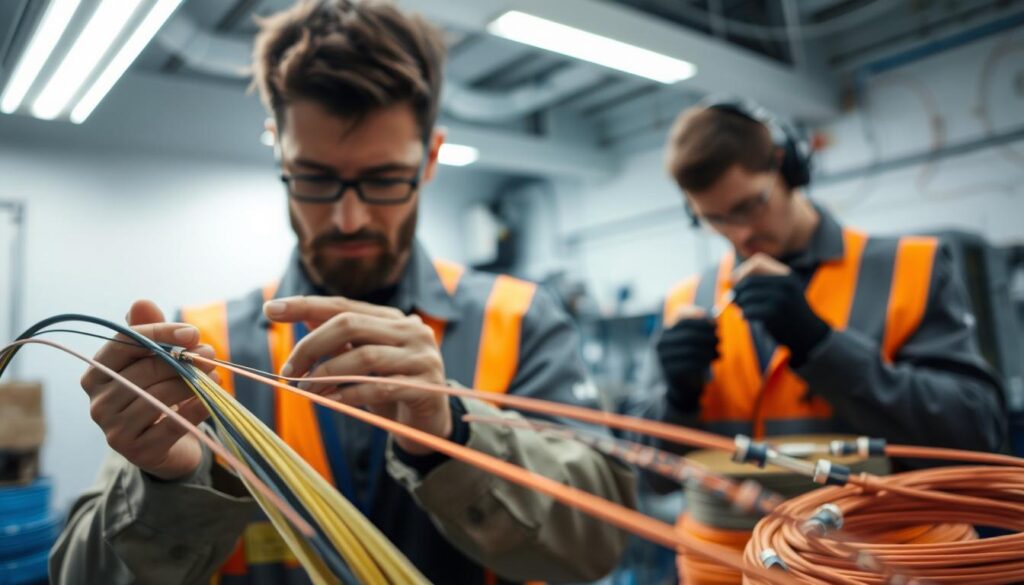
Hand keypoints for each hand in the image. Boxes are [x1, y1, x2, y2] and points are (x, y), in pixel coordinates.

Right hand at [80, 300, 216, 479]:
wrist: (166, 448)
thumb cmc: (157, 394)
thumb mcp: (152, 361)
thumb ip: (148, 331)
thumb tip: (142, 302)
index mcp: (96, 374)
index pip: (125, 343)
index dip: (160, 333)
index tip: (193, 333)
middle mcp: (97, 402)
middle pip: (145, 370)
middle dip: (183, 360)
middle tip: (211, 355)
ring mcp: (114, 430)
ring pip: (159, 396)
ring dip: (193, 384)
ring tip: (215, 377)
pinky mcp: (137, 452)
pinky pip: (173, 424)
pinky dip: (197, 409)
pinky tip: (211, 401)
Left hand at [264, 296, 447, 454]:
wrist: (428, 424)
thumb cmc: (390, 388)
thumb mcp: (361, 360)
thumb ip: (338, 337)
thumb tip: (298, 312)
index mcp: (393, 319)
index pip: (342, 305)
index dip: (305, 305)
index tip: (270, 309)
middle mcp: (411, 330)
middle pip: (350, 324)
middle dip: (311, 346)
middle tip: (287, 371)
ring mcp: (422, 357)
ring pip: (364, 356)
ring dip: (326, 374)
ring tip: (305, 390)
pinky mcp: (427, 386)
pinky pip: (380, 387)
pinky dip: (349, 394)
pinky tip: (329, 401)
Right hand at [657, 305, 717, 411]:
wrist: (681, 384)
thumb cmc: (689, 359)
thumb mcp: (693, 343)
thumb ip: (698, 329)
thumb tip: (708, 316)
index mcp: (666, 331)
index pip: (683, 320)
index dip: (701, 321)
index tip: (715, 325)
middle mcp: (661, 342)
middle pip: (689, 335)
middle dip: (707, 336)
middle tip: (719, 340)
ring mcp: (663, 357)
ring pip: (691, 349)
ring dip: (708, 350)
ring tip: (718, 352)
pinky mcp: (668, 370)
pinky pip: (689, 363)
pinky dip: (703, 361)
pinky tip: (711, 360)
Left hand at [731, 254, 829, 365]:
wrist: (809, 334)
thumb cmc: (789, 313)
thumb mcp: (780, 292)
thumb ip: (759, 284)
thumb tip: (731, 279)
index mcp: (786, 275)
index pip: (757, 262)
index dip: (743, 272)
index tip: (738, 284)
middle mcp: (785, 283)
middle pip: (749, 281)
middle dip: (737, 291)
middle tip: (733, 300)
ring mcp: (782, 298)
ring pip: (747, 296)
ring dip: (740, 304)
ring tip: (742, 310)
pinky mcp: (776, 314)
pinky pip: (749, 310)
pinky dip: (743, 314)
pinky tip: (744, 318)